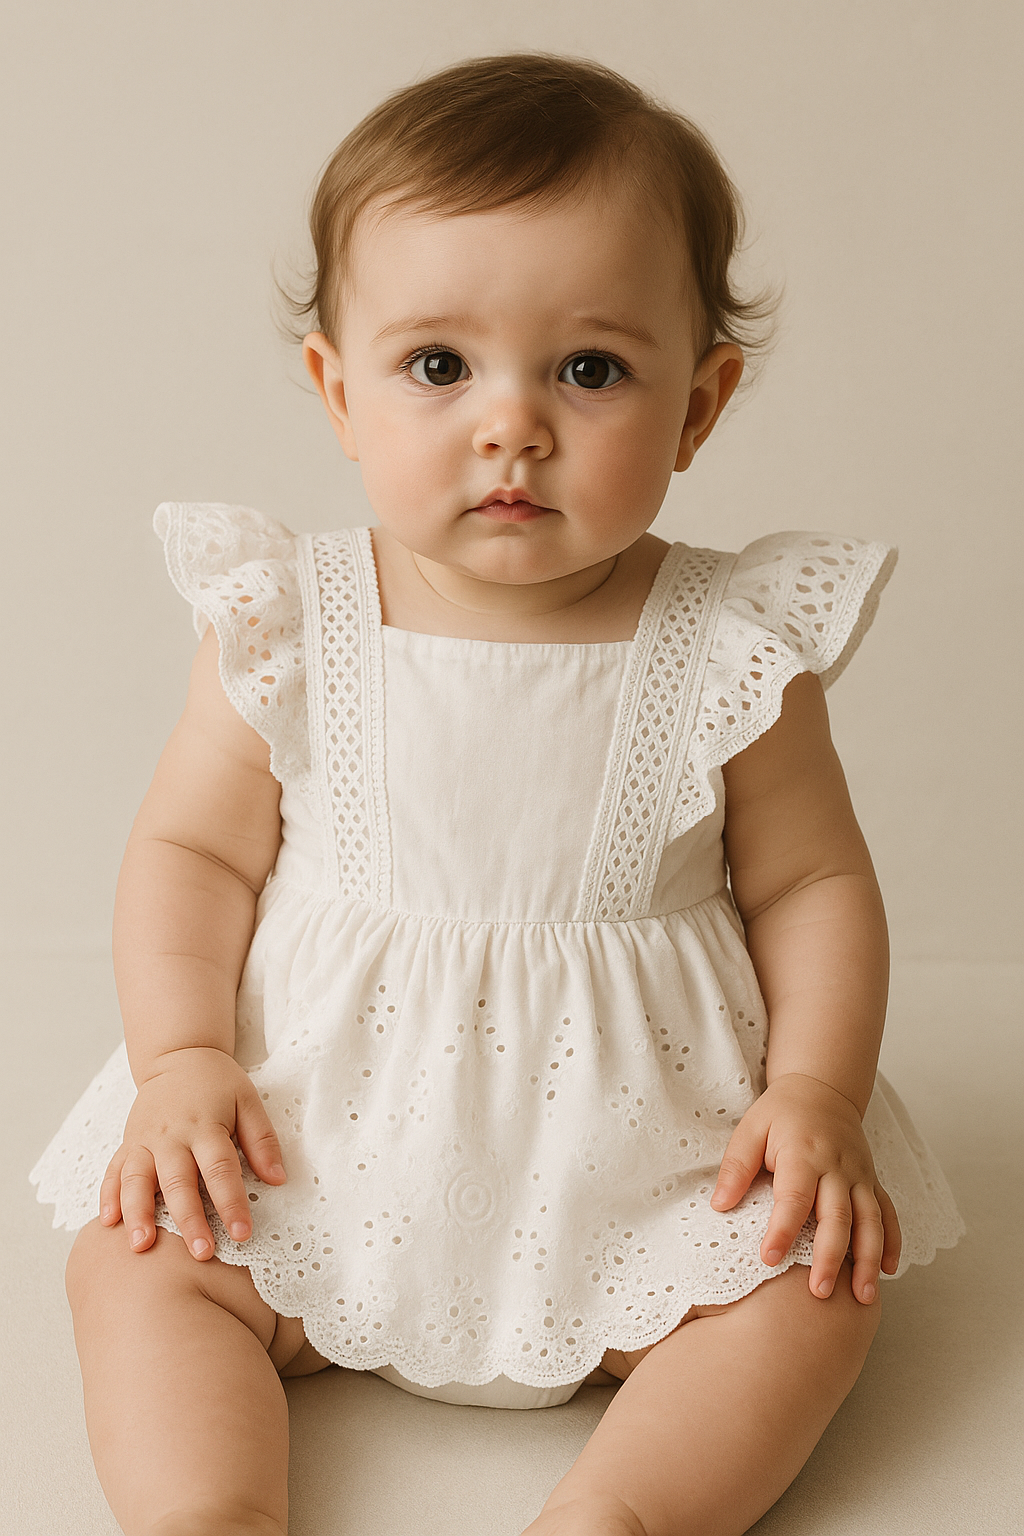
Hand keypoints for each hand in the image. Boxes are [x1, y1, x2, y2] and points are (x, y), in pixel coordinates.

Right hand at [99, 1046, 286, 1259]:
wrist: (178, 1056)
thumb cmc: (217, 1083)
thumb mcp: (248, 1101)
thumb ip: (262, 1140)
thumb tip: (278, 1179)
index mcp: (206, 1125)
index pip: (220, 1169)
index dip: (231, 1203)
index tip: (242, 1234)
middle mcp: (171, 1135)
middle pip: (178, 1181)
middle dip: (189, 1219)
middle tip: (201, 1252)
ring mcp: (144, 1140)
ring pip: (137, 1179)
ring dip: (138, 1213)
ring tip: (142, 1246)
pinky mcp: (128, 1143)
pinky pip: (113, 1171)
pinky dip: (108, 1197)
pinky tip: (108, 1223)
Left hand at [710, 1072, 900, 1303]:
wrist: (822, 1087)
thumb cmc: (781, 1112)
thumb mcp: (751, 1129)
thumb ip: (736, 1167)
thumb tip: (719, 1205)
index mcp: (803, 1153)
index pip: (794, 1198)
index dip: (782, 1230)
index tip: (768, 1259)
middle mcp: (837, 1167)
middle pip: (838, 1217)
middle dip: (831, 1258)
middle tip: (819, 1293)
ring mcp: (860, 1176)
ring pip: (870, 1221)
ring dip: (868, 1260)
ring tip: (863, 1297)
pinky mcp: (872, 1181)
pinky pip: (887, 1213)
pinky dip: (891, 1242)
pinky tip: (888, 1269)